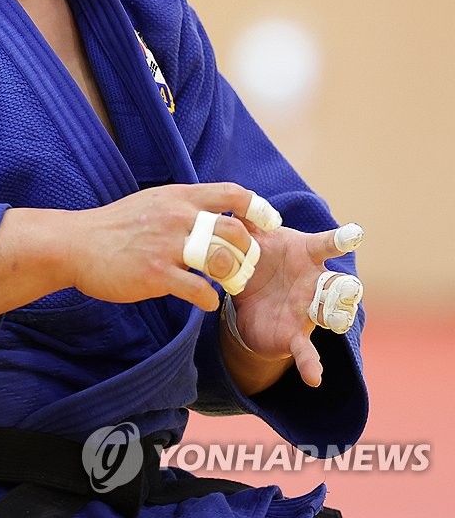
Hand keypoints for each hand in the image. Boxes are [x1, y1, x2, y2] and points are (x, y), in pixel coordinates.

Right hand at [68, 182, 267, 312]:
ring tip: (225, 284)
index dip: (257, 210)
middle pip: (236, 232)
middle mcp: (177, 218)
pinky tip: (203, 301)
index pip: (233, 194)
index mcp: (178, 197)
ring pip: (222, 261)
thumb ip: (184, 206)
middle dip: (247, 253)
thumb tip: (216, 213)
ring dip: (231, 277)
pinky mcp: (156, 274)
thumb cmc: (115, 226)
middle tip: (243, 266)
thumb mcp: (152, 203)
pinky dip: (209, 301)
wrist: (75, 244)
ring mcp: (167, 246)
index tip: (265, 225)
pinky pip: (200, 292)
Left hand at [225, 224, 363, 387]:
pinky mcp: (296, 336)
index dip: (341, 239)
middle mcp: (315, 282)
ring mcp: (309, 310)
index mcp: (305, 254)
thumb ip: (245, 224)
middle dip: (343, 286)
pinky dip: (311, 365)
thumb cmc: (259, 260)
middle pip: (335, 283)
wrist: (251, 301)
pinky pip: (306, 352)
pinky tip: (315, 379)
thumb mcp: (252, 241)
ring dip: (334, 318)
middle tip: (349, 286)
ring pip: (328, 314)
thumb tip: (228, 204)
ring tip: (337, 321)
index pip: (326, 244)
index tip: (355, 234)